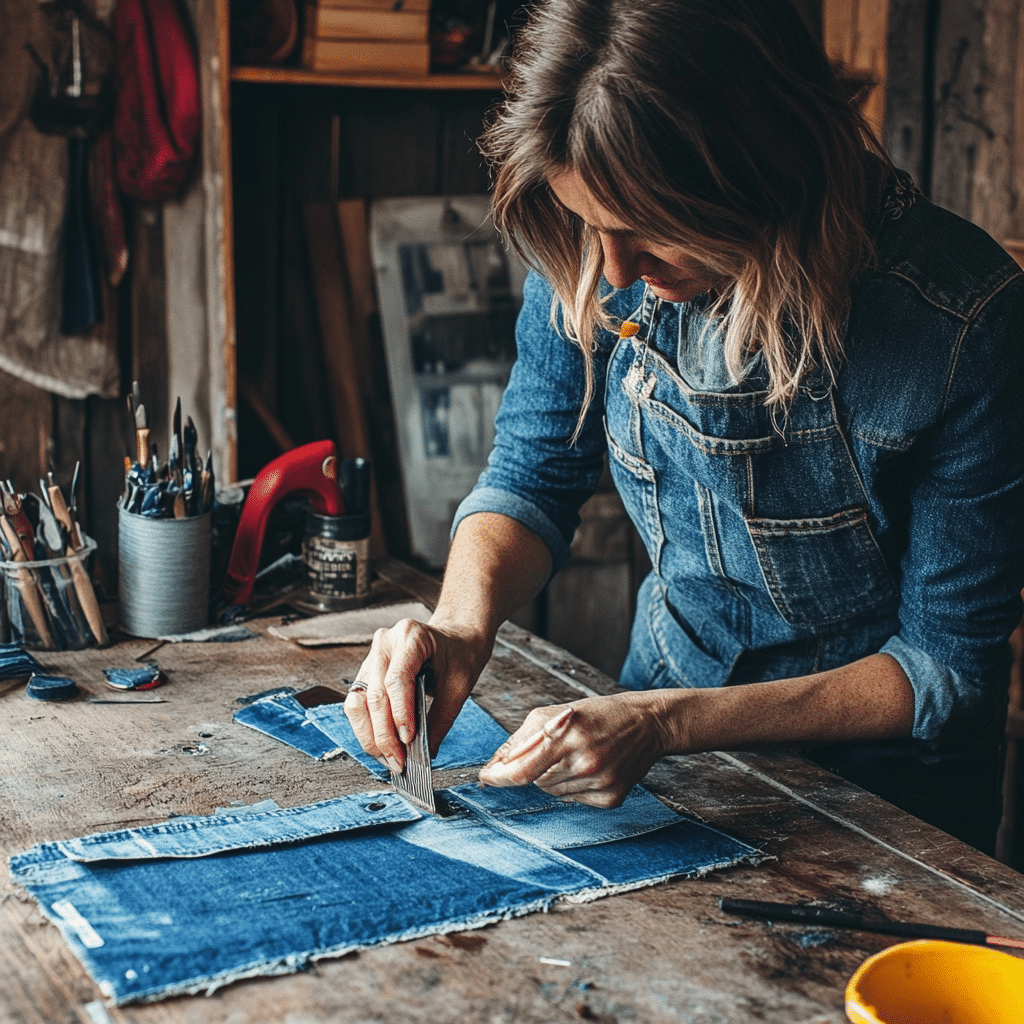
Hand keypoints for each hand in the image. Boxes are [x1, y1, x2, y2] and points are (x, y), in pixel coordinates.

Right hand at [343, 617, 488, 772]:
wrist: (455, 640)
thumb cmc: (459, 657)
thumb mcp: (459, 687)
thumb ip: (440, 720)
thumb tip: (424, 755)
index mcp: (411, 636)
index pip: (396, 679)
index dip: (400, 713)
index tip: (408, 741)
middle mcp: (385, 643)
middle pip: (374, 694)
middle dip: (384, 734)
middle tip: (398, 762)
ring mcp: (372, 656)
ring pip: (358, 702)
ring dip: (370, 736)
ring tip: (388, 759)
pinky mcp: (367, 672)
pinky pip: (358, 704)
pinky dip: (367, 729)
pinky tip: (382, 747)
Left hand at [477, 692, 674, 806]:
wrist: (649, 724)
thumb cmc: (600, 713)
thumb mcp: (560, 712)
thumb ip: (524, 737)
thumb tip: (497, 763)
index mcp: (568, 736)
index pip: (522, 769)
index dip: (499, 776)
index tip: (485, 778)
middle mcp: (585, 762)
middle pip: (535, 780)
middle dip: (533, 768)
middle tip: (552, 750)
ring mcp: (600, 783)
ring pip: (553, 792)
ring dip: (552, 777)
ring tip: (573, 755)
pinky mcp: (612, 798)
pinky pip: (574, 800)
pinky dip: (572, 787)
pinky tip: (588, 768)